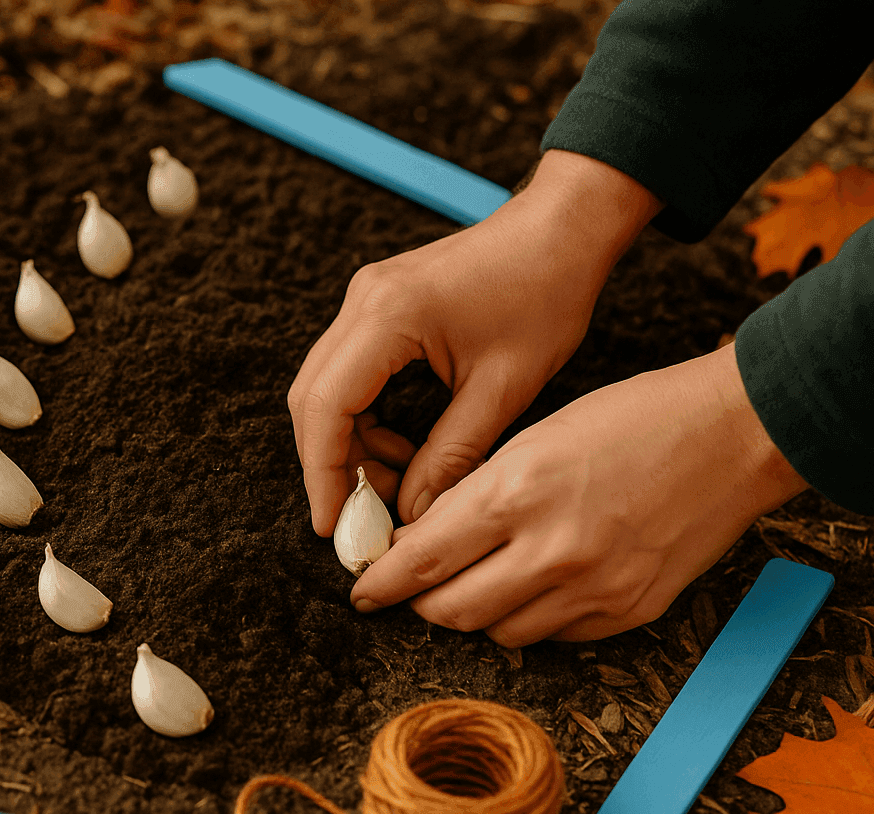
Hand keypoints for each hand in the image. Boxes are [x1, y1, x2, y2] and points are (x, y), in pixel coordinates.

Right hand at [288, 150, 662, 534]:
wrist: (562, 230)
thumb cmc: (545, 295)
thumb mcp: (503, 389)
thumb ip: (452, 456)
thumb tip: (411, 514)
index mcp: (389, 316)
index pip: (326, 406)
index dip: (322, 472)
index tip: (330, 523)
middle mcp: (363, 302)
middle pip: (311, 399)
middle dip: (330, 464)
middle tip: (362, 514)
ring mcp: (365, 299)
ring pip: (325, 389)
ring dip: (349, 443)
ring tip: (396, 481)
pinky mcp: (378, 305)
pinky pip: (348, 374)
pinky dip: (364, 419)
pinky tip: (402, 446)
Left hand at [350, 344, 810, 645]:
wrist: (736, 434)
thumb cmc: (634, 418)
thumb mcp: (535, 437)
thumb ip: (477, 495)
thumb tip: (424, 541)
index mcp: (517, 493)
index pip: (420, 560)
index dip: (381, 582)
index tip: (363, 590)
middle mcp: (551, 551)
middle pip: (449, 612)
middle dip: (420, 604)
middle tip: (412, 589)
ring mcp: (594, 590)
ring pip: (498, 633)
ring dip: (476, 614)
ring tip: (479, 580)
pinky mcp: (629, 612)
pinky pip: (553, 638)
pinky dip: (531, 618)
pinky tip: (536, 585)